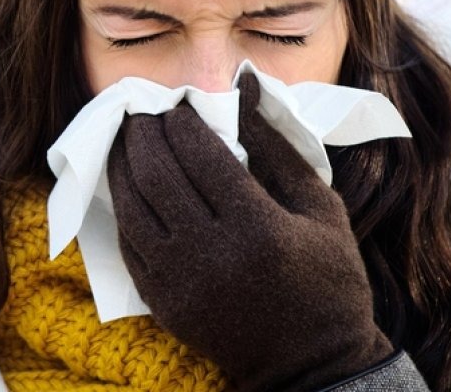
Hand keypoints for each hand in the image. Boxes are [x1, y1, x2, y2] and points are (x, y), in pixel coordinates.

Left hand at [106, 72, 392, 391]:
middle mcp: (212, 254)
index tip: (178, 104)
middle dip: (143, 134)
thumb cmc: (328, 278)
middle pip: (157, 175)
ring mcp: (181, 282)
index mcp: (258, 228)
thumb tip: (245, 86)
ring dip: (122, 165)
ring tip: (127, 140)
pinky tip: (127, 185)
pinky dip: (123, 208)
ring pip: (131, 208)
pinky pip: (128, 244)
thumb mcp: (321, 207)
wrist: (314, 363)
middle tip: (142, 112)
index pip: (201, 156)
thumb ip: (278, 145)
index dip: (182, 122)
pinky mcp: (163, 303)